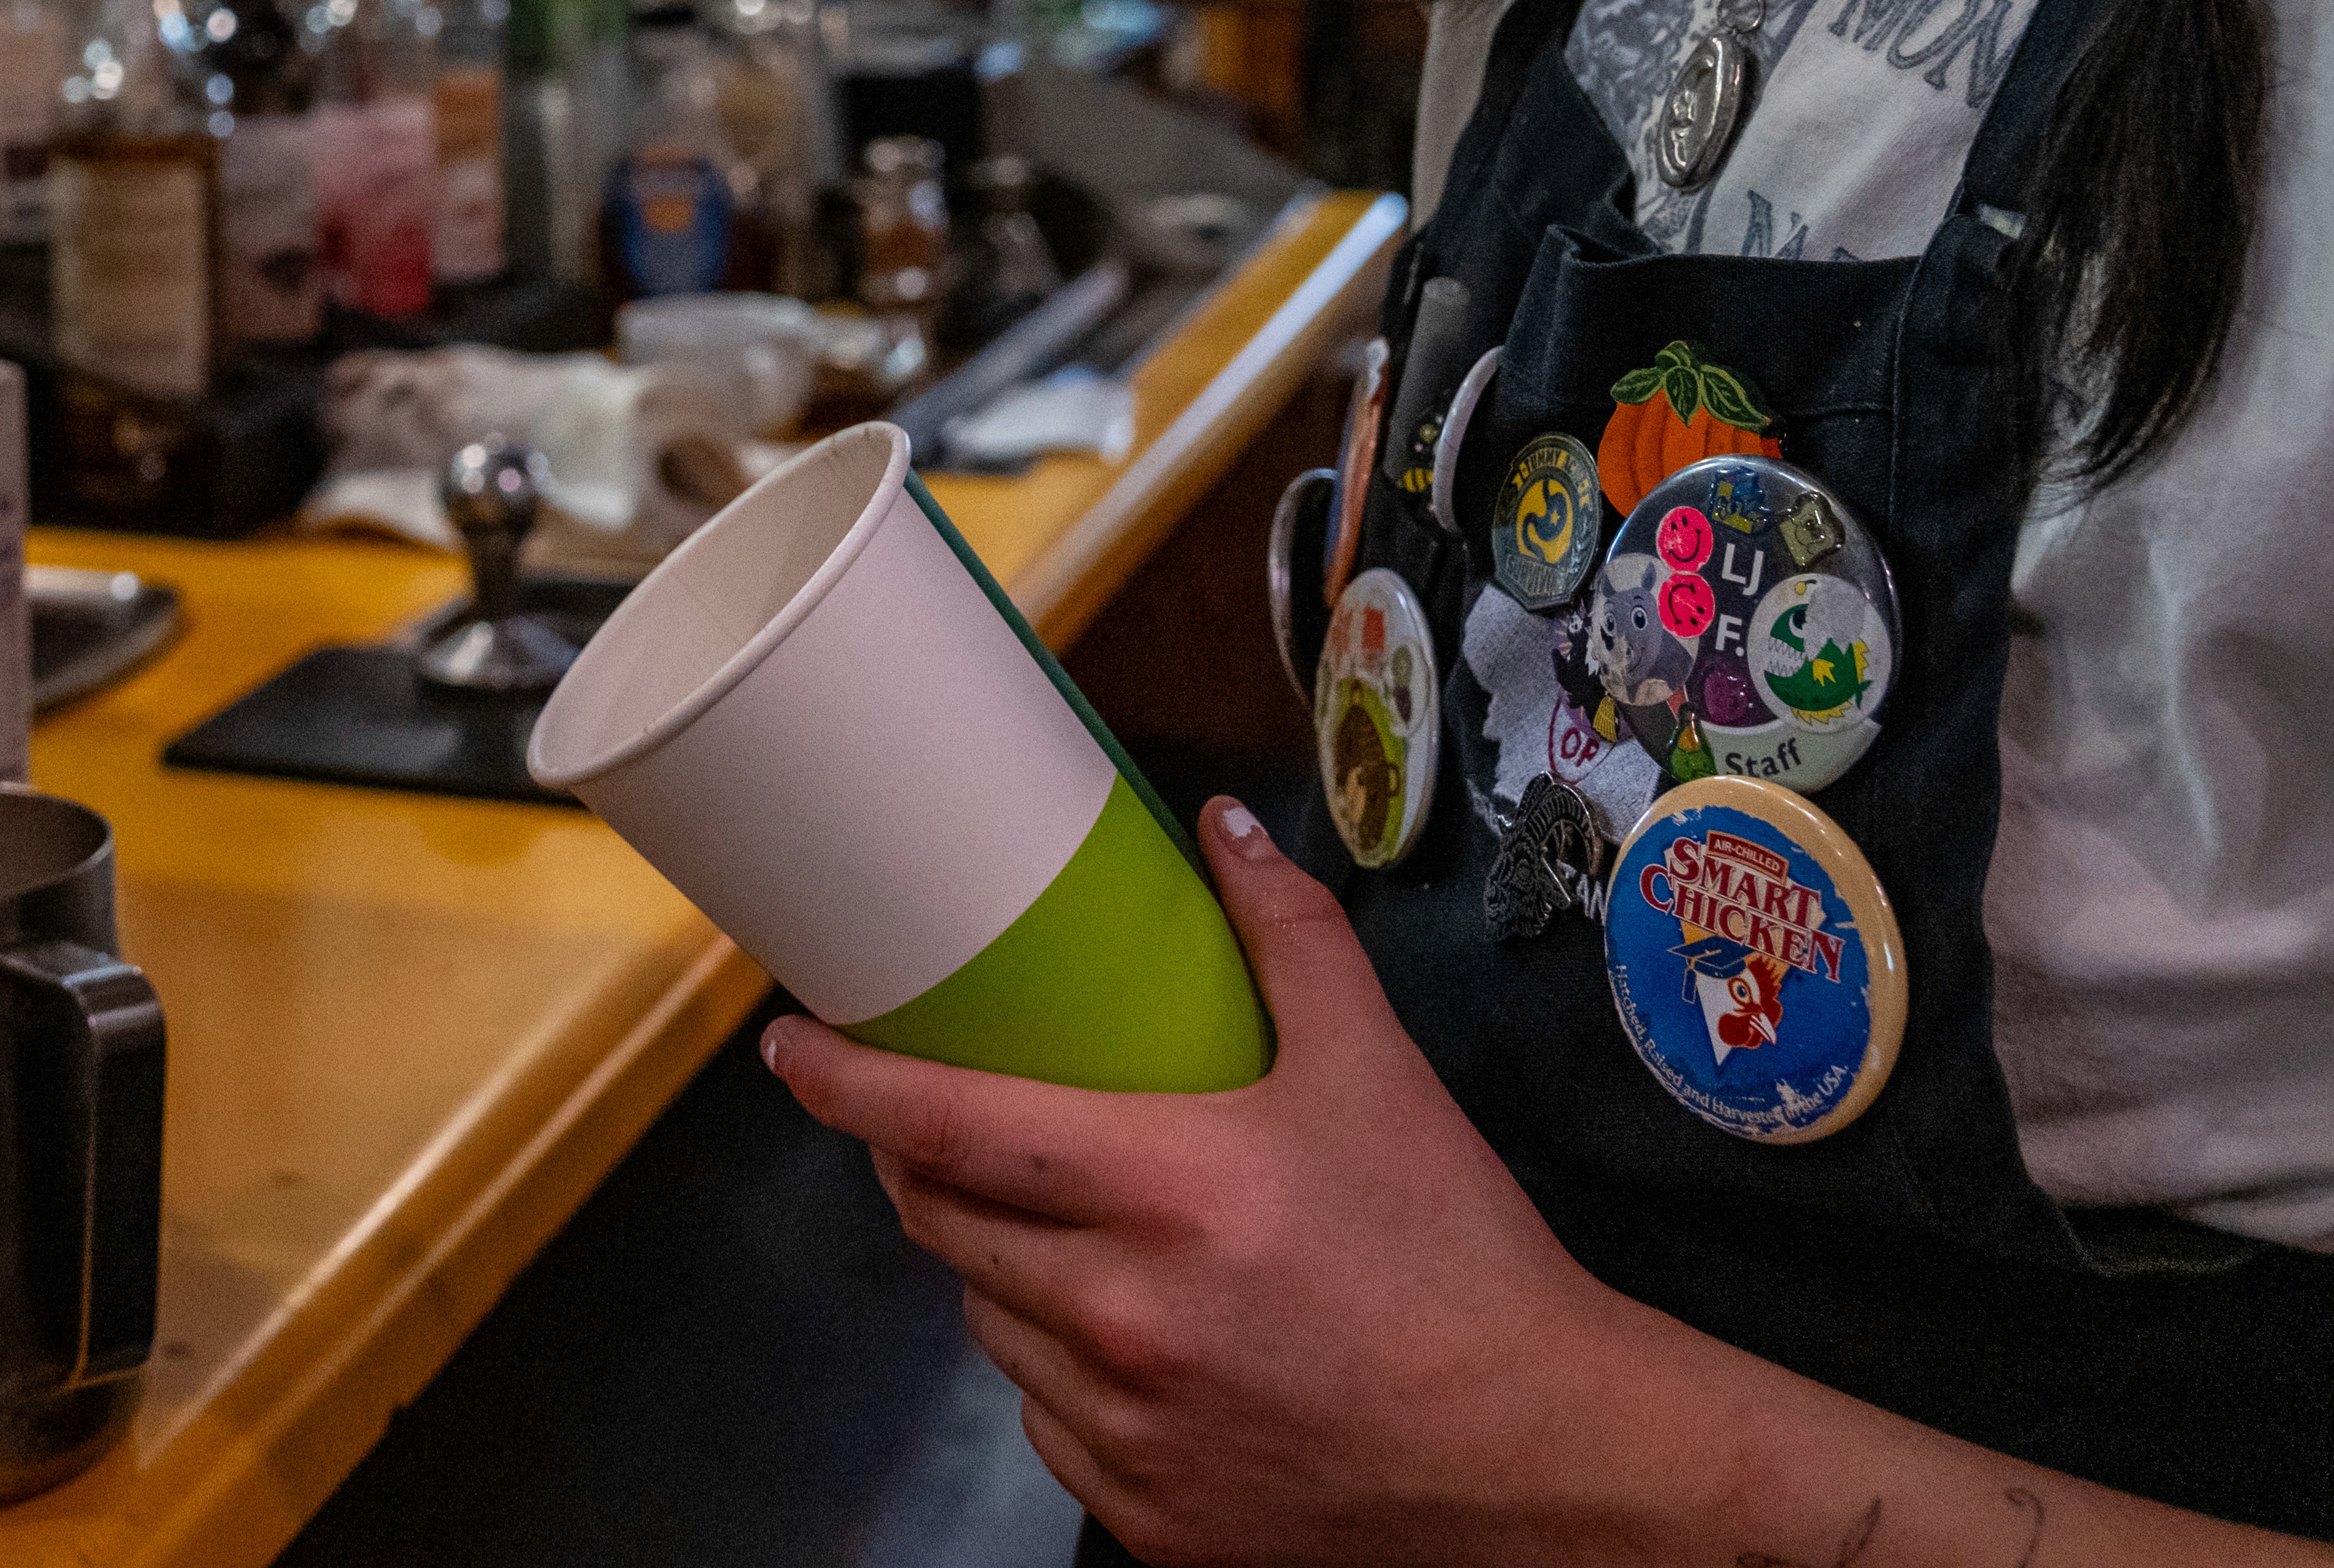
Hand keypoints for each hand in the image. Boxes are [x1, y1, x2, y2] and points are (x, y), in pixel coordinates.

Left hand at [765, 795, 1710, 1566]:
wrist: (1541, 1458)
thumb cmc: (1458, 1263)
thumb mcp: (1379, 1077)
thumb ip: (1290, 941)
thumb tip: (1225, 833)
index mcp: (1165, 1192)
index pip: (944, 1125)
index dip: (844, 1084)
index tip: (791, 1049)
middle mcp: (1123, 1318)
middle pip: (942, 1221)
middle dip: (915, 1161)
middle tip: (934, 1120)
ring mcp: (1125, 1431)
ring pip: (988, 1324)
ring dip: (994, 1266)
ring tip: (1058, 1225)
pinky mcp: (1146, 1515)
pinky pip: (1047, 1422)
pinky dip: (1058, 1369)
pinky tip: (1120, 1336)